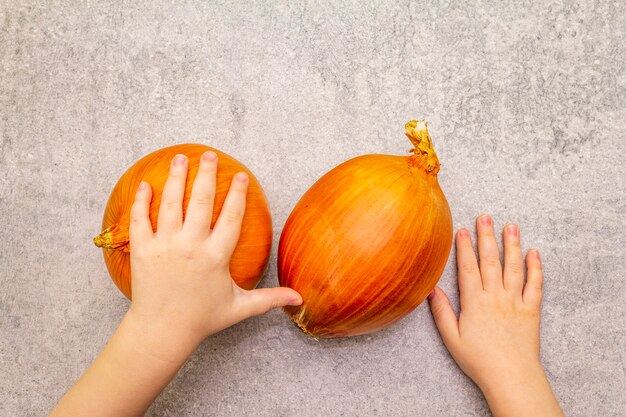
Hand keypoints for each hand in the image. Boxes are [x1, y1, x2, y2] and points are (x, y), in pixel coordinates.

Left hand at [50, 152, 302, 416]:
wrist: (162, 330)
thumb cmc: (202, 319)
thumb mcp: (239, 307)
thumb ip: (269, 298)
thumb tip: (299, 297)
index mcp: (216, 257)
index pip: (231, 217)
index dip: (237, 194)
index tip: (240, 175)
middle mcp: (191, 246)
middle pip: (201, 201)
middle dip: (206, 174)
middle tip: (209, 155)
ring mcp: (164, 246)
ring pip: (170, 204)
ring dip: (176, 178)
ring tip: (180, 158)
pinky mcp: (143, 250)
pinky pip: (140, 219)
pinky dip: (142, 201)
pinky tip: (146, 184)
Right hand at [428, 215, 563, 416]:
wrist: (511, 376)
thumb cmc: (479, 360)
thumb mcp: (452, 338)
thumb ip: (442, 312)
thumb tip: (432, 289)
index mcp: (474, 303)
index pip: (468, 268)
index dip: (464, 248)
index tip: (461, 230)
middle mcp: (495, 297)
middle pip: (490, 261)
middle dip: (487, 237)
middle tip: (485, 217)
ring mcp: (515, 302)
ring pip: (513, 267)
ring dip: (512, 245)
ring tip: (510, 226)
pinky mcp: (531, 310)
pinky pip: (535, 285)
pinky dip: (535, 268)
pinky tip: (534, 253)